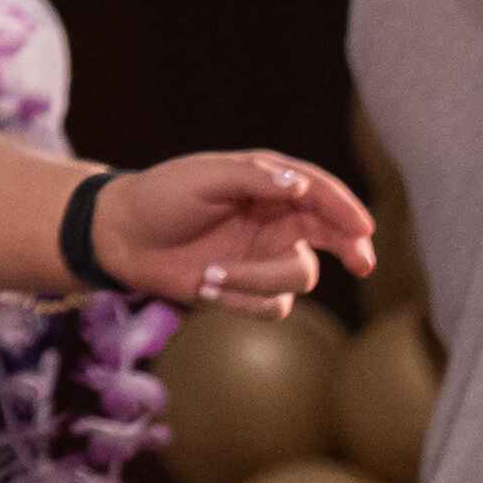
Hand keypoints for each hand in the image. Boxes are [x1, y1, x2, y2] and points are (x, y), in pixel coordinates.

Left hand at [85, 150, 375, 310]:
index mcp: (269, 183)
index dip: (346, 209)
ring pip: (298, 276)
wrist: (119, 237)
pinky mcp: (248, 288)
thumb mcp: (204, 177)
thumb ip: (254, 178)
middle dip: (350, 247)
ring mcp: (264, 255)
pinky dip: (240, 299)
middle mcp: (275, 219)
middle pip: (332, 236)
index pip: (321, 193)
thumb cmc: (161, 196)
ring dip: (255, 280)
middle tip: (361, 262)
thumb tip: (301, 186)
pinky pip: (271, 305)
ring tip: (208, 273)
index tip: (362, 228)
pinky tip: (203, 286)